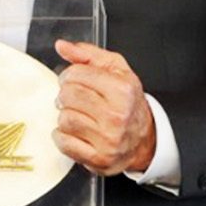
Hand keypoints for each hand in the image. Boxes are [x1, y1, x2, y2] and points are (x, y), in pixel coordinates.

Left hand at [52, 40, 156, 175]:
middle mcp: (117, 115)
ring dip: (65, 116)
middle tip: (72, 98)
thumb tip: (62, 46)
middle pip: (68, 96)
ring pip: (65, 119)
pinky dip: (62, 136)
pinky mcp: (98, 158)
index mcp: (122, 90)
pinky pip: (64, 143)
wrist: (144, 139)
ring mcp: (108, 139)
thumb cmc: (127, 103)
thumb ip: (88, 55)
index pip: (77, 74)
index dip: (68, 75)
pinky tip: (73, 132)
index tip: (72, 79)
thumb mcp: (116, 71)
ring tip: (76, 114)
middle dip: (65, 95)